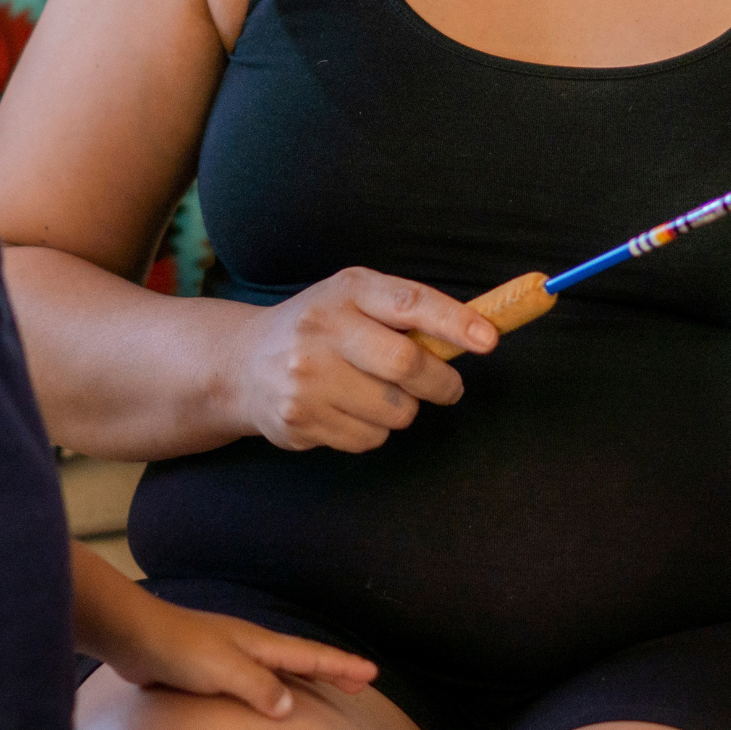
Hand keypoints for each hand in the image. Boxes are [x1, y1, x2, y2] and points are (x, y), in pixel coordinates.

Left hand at [100, 601, 376, 718]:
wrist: (137, 636)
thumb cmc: (180, 647)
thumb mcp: (224, 668)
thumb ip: (258, 686)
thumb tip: (290, 705)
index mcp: (260, 643)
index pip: (311, 655)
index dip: (342, 665)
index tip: (371, 672)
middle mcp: (252, 646)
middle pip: (303, 658)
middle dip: (334, 670)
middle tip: (362, 682)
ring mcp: (233, 654)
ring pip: (281, 666)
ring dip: (307, 677)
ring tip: (326, 688)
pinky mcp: (213, 667)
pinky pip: (257, 678)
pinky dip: (276, 685)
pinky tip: (269, 696)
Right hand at [229, 267, 494, 451]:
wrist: (242, 364)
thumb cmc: (320, 328)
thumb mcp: (355, 300)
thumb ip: (407, 312)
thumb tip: (479, 332)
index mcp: (346, 291)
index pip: (410, 303)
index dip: (455, 322)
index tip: (489, 340)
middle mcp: (322, 330)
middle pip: (407, 365)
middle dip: (441, 382)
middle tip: (449, 387)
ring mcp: (307, 378)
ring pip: (394, 411)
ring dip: (403, 409)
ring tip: (378, 393)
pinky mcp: (299, 420)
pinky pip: (369, 439)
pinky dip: (373, 431)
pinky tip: (349, 411)